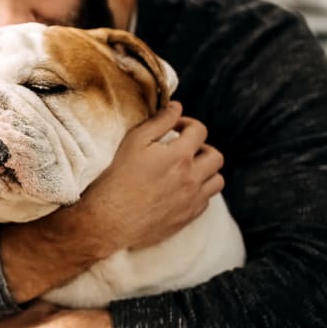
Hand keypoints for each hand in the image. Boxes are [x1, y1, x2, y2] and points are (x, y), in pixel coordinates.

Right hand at [73, 101, 224, 253]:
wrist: (110, 220)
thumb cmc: (118, 178)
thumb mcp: (134, 141)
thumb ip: (159, 121)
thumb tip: (176, 107)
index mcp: (180, 155)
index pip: (200, 131)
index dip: (188, 124)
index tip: (175, 129)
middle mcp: (192, 178)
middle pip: (215, 156)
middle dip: (202, 148)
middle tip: (184, 150)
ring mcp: (192, 200)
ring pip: (217, 180)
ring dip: (206, 171)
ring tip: (187, 170)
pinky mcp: (187, 218)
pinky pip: (206, 201)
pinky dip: (198, 192)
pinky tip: (180, 190)